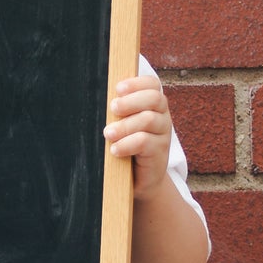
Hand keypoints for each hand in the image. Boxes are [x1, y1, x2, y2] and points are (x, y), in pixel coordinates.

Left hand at [104, 72, 172, 199]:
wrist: (140, 178)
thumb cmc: (126, 145)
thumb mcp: (121, 124)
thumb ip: (117, 111)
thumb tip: (99, 99)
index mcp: (153, 104)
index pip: (152, 84)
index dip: (136, 83)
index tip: (118, 89)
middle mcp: (162, 116)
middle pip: (154, 98)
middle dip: (131, 101)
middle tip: (112, 108)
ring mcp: (163, 134)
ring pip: (149, 120)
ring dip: (125, 125)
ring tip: (108, 134)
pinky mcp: (160, 151)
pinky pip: (145, 142)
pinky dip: (127, 144)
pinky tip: (115, 150)